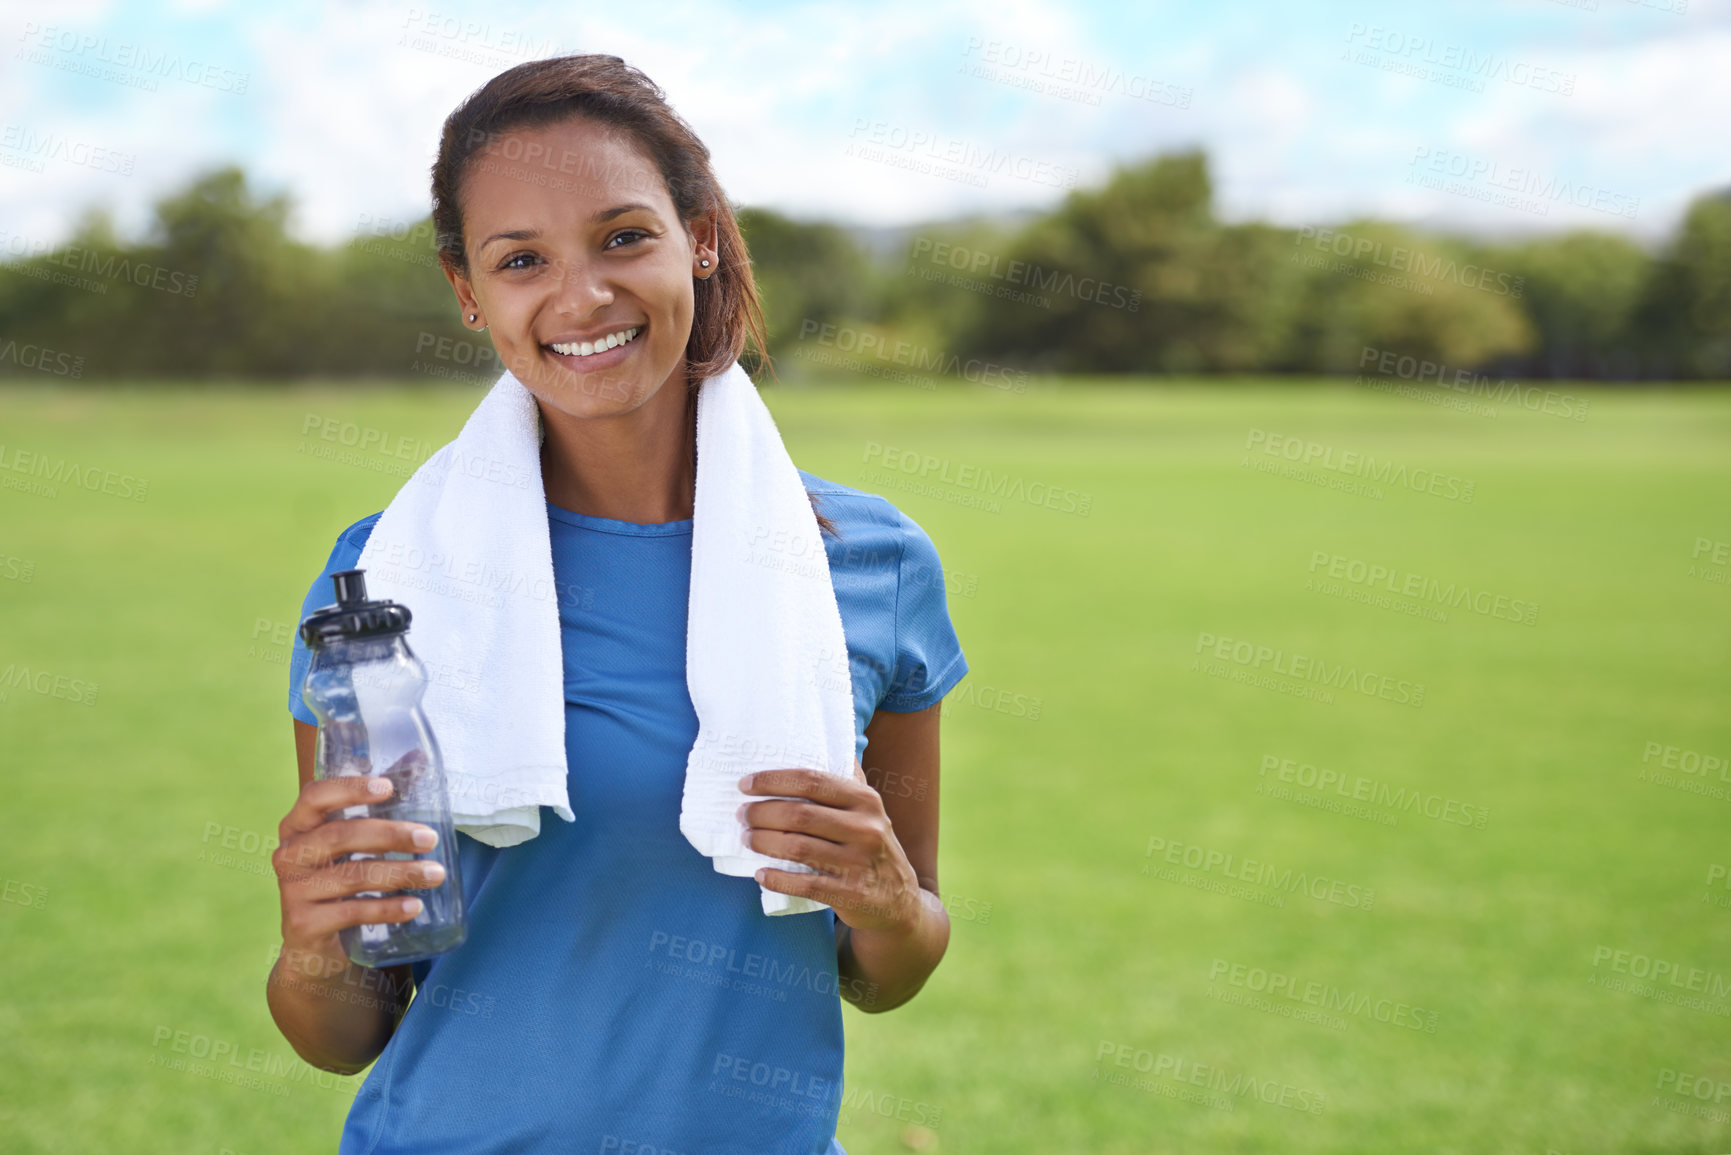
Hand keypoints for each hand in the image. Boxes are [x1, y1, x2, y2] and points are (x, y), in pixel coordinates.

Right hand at [272, 776, 445, 964]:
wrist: (314, 943)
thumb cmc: (339, 876)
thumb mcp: (353, 840)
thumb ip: (380, 801)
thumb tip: (420, 759)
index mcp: (297, 825)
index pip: (315, 796)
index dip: (350, 789)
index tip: (388, 787)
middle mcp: (289, 854)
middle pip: (341, 836)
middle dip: (391, 835)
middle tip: (430, 838)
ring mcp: (292, 891)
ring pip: (353, 876)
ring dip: (400, 873)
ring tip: (435, 875)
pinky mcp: (304, 923)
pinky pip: (352, 911)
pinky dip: (388, 909)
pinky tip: (415, 907)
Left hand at [739, 758, 922, 933]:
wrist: (899, 899)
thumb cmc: (870, 845)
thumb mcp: (867, 810)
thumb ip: (843, 782)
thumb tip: (810, 743)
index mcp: (865, 800)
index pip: (811, 781)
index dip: (773, 780)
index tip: (745, 784)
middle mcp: (866, 828)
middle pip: (799, 814)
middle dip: (761, 813)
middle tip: (742, 815)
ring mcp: (859, 862)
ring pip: (797, 847)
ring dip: (763, 842)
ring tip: (747, 839)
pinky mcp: (851, 893)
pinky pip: (805, 884)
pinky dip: (777, 878)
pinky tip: (761, 874)